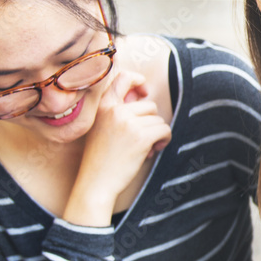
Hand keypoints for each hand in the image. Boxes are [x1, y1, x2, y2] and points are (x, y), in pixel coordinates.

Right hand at [66, 69, 171, 224]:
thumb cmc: (100, 158)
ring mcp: (127, 122)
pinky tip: (153, 150)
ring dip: (156, 134)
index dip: (138, 80)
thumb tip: (145, 96)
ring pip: (158, 119)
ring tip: (143, 148)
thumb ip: (119, 111)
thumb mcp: (101, 127)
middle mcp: (114, 110)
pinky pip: (164, 130)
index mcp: (103, 105)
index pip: (123, 77)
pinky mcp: (141, 136)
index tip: (144, 92)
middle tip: (141, 140)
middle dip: (150, 122)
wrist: (96, 182)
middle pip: (148, 105)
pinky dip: (164, 140)